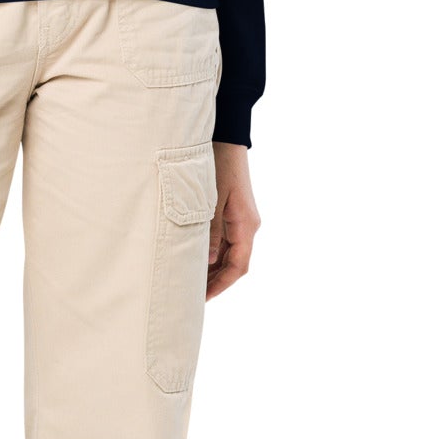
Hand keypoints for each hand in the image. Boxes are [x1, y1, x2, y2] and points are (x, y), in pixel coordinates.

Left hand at [207, 141, 259, 297]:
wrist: (227, 140)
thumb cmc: (218, 165)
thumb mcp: (211, 200)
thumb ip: (211, 232)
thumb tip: (209, 261)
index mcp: (246, 225)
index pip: (238, 266)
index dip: (221, 284)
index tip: (203, 298)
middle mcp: (247, 226)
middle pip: (235, 263)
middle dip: (216, 281)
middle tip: (192, 295)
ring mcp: (242, 220)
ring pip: (231, 254)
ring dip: (213, 269)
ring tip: (191, 281)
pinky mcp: (234, 214)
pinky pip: (227, 241)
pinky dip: (213, 254)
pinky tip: (196, 259)